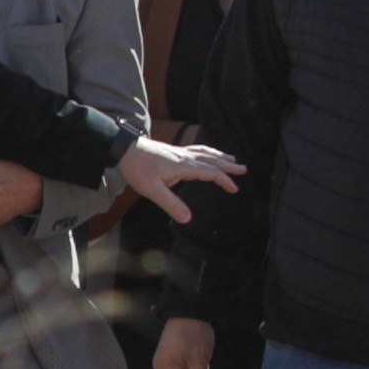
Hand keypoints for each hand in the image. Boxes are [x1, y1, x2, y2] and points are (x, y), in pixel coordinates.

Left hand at [115, 136, 243, 222]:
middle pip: (212, 160)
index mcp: (183, 166)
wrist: (124, 149)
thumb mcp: (152, 190)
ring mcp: (179, 152)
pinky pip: (195, 149)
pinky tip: (205, 154)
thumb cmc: (137, 169)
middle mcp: (184, 156)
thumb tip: (187, 219)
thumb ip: (171, 204)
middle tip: (243, 169)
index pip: (210, 172)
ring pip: (204, 152)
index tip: (234, 189)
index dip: (224, 180)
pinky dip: (206, 151)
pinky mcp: (172, 151)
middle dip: (228, 165)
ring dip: (219, 156)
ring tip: (231, 158)